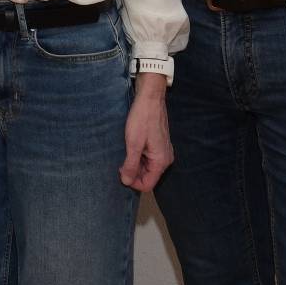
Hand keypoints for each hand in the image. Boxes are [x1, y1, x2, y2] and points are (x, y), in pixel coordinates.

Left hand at [119, 73, 173, 190]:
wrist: (150, 99)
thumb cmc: (142, 119)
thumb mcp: (133, 144)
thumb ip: (130, 164)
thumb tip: (126, 182)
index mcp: (161, 161)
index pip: (147, 184)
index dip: (132, 182)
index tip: (120, 172)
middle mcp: (165, 159)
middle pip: (148, 176)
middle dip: (133, 173)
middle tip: (120, 161)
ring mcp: (163, 152)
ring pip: (147, 167)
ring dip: (135, 164)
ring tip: (125, 152)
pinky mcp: (160, 146)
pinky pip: (149, 158)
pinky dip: (139, 157)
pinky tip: (131, 147)